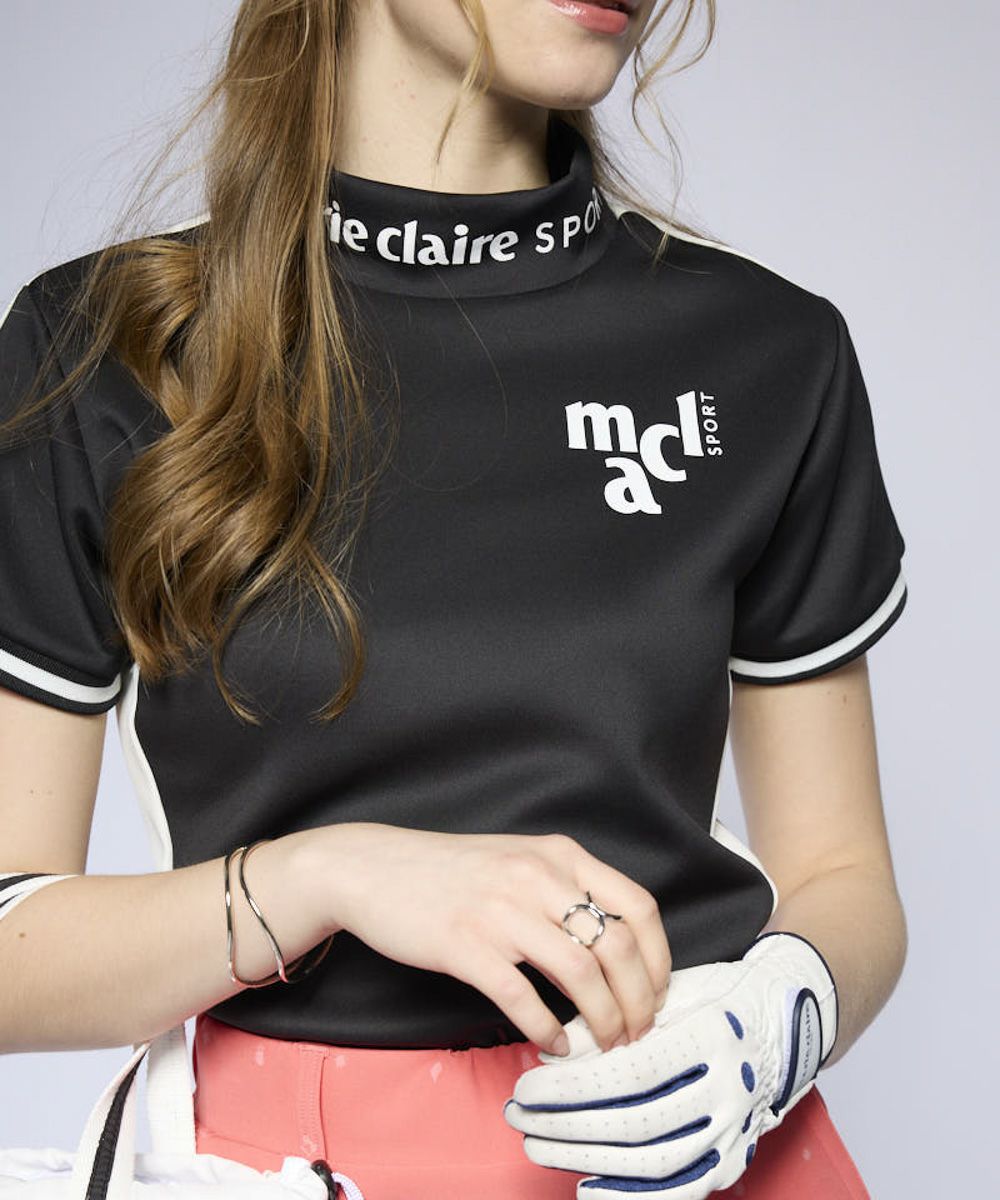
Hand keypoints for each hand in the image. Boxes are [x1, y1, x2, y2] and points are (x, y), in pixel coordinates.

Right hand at [320, 823, 671, 1055]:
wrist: (374, 867)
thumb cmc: (450, 870)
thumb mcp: (519, 860)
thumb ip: (564, 890)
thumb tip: (615, 951)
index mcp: (558, 854)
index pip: (637, 906)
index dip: (659, 958)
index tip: (657, 992)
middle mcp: (537, 876)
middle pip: (617, 946)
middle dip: (639, 1001)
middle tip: (637, 1031)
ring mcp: (501, 910)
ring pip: (580, 973)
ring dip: (604, 1020)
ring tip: (605, 1043)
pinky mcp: (465, 945)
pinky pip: (523, 997)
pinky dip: (548, 1030)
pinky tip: (554, 1043)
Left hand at [502, 930, 837, 1198]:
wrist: (781, 1022)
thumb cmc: (712, 998)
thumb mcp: (665, 991)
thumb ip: (611, 1017)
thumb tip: (551, 1049)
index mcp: (712, 1036)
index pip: (632, 1073)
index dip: (574, 1086)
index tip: (528, 1085)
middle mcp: (729, 1088)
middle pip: (637, 1121)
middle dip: (567, 1124)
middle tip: (520, 1116)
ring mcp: (735, 1130)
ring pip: (654, 1161)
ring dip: (587, 1159)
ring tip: (538, 1145)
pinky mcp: (733, 1159)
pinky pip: (681, 1190)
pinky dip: (632, 1196)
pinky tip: (589, 1189)